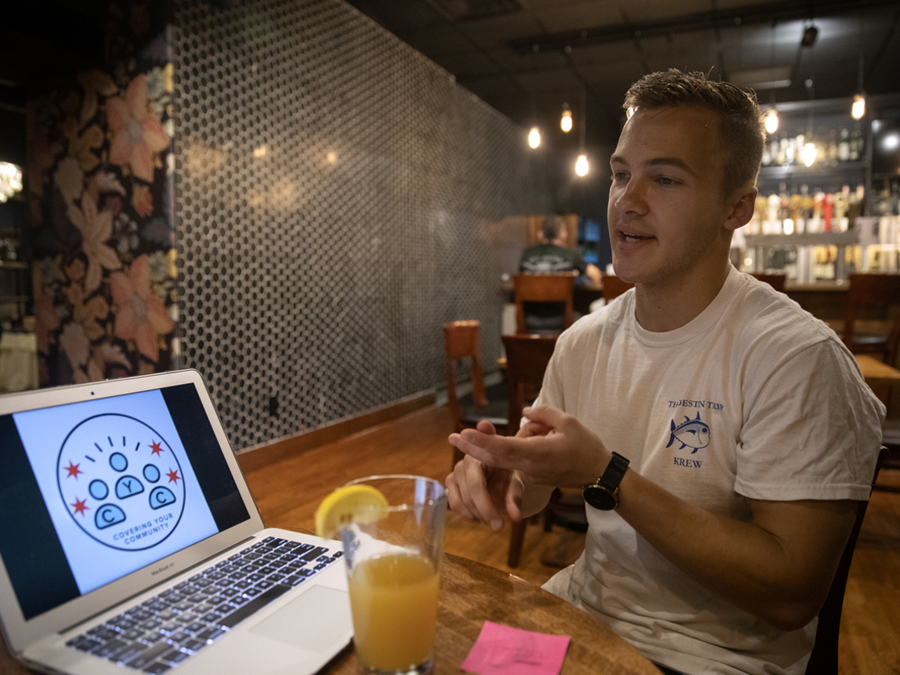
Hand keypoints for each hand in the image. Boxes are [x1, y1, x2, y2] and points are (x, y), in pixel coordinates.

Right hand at [447, 420, 524, 529]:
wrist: (500, 471)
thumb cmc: (508, 475)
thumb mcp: (515, 484)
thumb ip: (514, 499)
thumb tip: (516, 518)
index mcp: (478, 458)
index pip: (476, 485)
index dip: (485, 507)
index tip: (499, 525)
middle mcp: (462, 465)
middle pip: (467, 497)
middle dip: (483, 514)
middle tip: (498, 526)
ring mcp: (453, 475)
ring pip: (457, 503)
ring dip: (475, 516)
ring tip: (490, 519)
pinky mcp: (450, 486)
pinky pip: (454, 505)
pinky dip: (468, 514)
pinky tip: (481, 515)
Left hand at [449, 405, 609, 488]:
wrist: (598, 475)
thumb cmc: (586, 447)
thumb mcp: (568, 422)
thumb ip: (543, 414)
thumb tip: (524, 413)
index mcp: (537, 454)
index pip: (503, 448)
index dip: (482, 442)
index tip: (463, 435)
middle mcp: (529, 467)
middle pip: (495, 458)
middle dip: (472, 448)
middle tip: (451, 438)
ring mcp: (530, 474)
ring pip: (510, 454)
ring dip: (516, 438)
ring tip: (550, 432)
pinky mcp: (532, 477)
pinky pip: (519, 458)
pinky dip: (524, 445)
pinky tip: (549, 439)